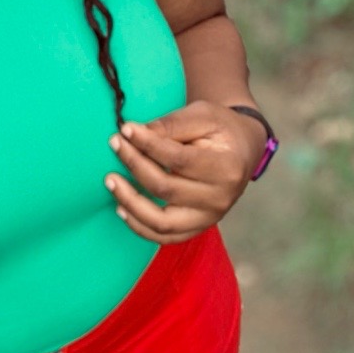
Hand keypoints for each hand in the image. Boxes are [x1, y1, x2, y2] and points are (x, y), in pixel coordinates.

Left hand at [104, 101, 264, 243]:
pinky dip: (139, 227)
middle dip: (134, 165)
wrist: (243, 150)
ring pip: (162, 222)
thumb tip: (133, 133)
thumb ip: (171, 124)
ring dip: (130, 202)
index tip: (125, 129)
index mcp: (226, 167)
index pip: (178, 159)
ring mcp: (209, 218)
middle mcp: (220, 198)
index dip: (148, 144)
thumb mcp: (202, 115)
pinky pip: (164, 237)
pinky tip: (121, 207)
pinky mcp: (198, 228)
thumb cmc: (221, 129)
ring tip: (110, 180)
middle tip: (115, 144)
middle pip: (165, 188)